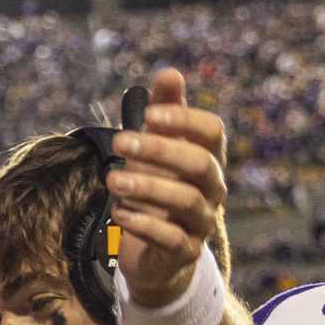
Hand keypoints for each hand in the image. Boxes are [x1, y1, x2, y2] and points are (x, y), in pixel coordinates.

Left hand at [107, 67, 228, 309]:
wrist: (157, 253)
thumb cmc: (158, 188)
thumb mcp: (157, 149)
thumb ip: (164, 112)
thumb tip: (169, 72)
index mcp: (208, 158)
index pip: (212, 133)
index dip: (185, 120)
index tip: (149, 113)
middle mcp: (212, 189)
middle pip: (200, 164)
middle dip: (160, 150)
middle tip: (119, 140)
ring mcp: (201, 221)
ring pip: (186, 201)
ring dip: (148, 186)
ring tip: (112, 178)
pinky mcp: (184, 252)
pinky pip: (170, 238)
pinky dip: (144, 224)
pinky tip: (119, 212)